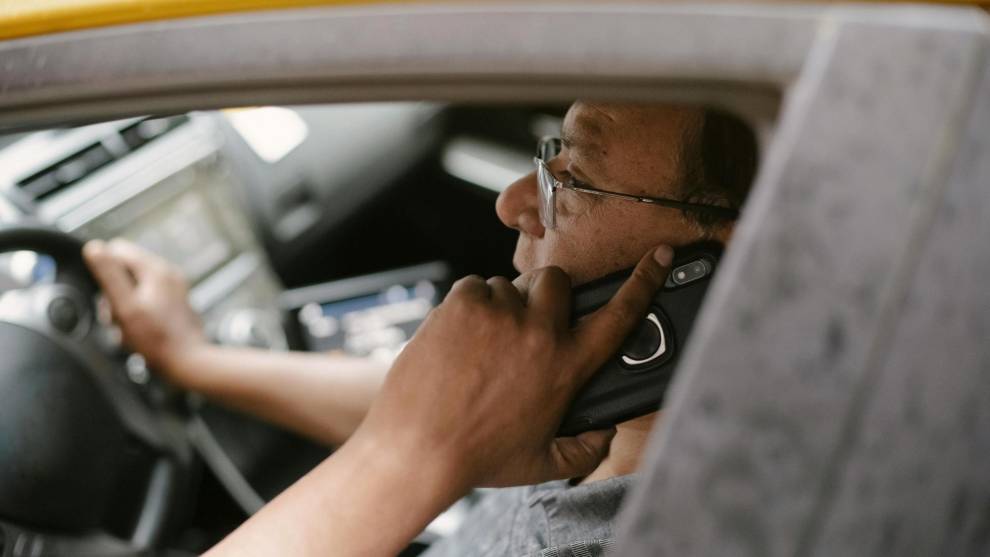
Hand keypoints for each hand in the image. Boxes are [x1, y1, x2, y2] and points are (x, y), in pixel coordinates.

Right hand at [82, 238, 206, 383]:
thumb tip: (93, 247)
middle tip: (115, 316)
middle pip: (125, 269)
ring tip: (126, 328)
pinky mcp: (174, 302)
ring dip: (122, 305)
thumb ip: (109, 275)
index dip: (103, 271)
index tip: (104, 296)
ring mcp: (173, 287)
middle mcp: (168, 273)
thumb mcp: (125, 306)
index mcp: (156, 269)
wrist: (188, 362)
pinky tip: (136, 331)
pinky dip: (135, 312)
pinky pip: (144, 299)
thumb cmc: (156, 339)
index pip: (117, 250)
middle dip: (113, 292)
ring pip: (133, 286)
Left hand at [353, 244, 674, 492]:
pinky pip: (474, 286)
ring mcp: (501, 314)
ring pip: (509, 285)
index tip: (660, 255)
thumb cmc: (477, 456)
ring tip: (480, 347)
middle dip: (546, 294)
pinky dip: (468, 305)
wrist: (417, 448)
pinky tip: (459, 339)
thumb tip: (605, 435)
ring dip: (500, 307)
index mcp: (567, 366)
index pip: (620, 315)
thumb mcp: (540, 464)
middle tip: (524, 321)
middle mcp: (540, 332)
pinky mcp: (464, 303)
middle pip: (558, 281)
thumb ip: (584, 451)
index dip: (644, 281)